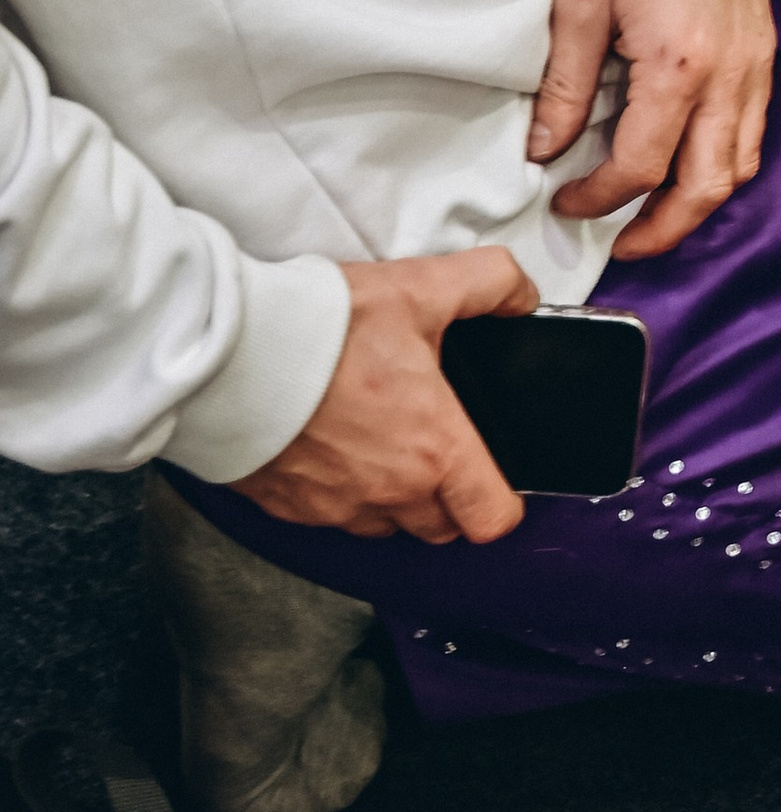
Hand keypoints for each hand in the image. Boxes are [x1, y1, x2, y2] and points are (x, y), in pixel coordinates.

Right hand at [233, 250, 532, 543]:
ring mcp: (333, 505)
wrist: (228, 349)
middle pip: (438, 527)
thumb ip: (488, 283)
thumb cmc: (323, 327)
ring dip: (390, 498)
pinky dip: (336, 492)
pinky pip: (326, 517)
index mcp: (432, 450)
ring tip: (380, 442)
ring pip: (382, 525)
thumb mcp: (420, 287)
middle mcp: (387, 491)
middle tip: (436, 448)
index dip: (500, 502)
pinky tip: (330, 446)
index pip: (490, 518)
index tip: (492, 478)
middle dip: (447, 499)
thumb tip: (520, 295)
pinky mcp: (285, 505)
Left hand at [531, 0, 772, 258]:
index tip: (565, 199)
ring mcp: (755, 67)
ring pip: (740, 168)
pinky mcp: (764, 55)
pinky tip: (688, 164)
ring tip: (653, 214)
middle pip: (706, 188)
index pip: (640, 166)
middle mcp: (729, 76)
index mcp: (679, 65)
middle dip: (661, 230)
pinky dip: (723, 165)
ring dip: (697, 204)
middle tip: (620, 243)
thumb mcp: (580, 3)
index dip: (597, 198)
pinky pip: (754, 134)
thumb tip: (545, 150)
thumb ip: (564, 86)